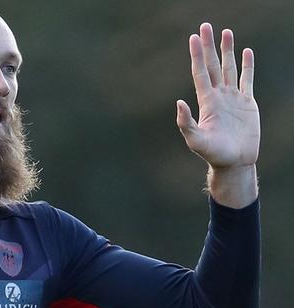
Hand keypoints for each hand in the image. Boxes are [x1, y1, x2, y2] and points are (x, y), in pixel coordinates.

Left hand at [176, 23, 259, 169]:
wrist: (235, 162)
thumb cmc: (213, 154)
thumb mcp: (195, 140)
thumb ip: (185, 122)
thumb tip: (178, 102)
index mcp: (206, 102)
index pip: (200, 72)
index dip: (196, 55)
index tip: (193, 37)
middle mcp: (218, 96)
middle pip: (213, 65)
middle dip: (209, 46)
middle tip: (206, 26)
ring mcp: (233, 98)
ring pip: (230, 68)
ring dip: (227, 50)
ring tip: (226, 32)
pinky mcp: (248, 103)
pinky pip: (247, 80)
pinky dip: (247, 65)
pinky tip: (246, 52)